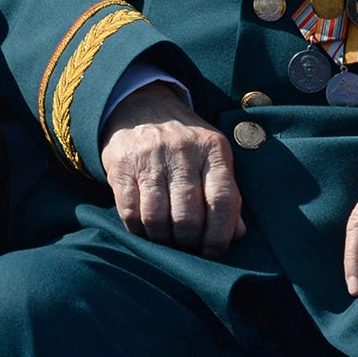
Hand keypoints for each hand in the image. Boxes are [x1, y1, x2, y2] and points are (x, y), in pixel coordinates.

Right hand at [98, 82, 243, 256]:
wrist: (141, 105)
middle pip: (187, 215)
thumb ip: (226, 194)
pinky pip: (129, 211)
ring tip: (167, 240)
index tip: (214, 251)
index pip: (222, 201)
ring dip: (163, 239)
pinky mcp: (120, 164)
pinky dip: (138, 229)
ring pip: (156, 217)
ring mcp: (148, 157)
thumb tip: (236, 234)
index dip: (220, 235)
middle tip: (187, 247)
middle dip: (188, 242)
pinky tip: (146, 229)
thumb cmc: (185, 142)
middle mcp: (181, 150)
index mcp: (212, 149)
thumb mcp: (212, 157)